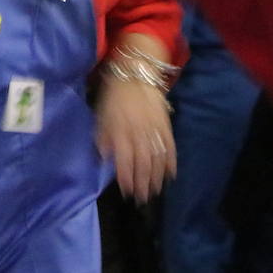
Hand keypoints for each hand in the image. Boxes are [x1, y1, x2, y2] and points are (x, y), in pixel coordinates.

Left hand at [95, 77, 175, 203]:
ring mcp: (154, 130)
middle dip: (142, 183)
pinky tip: (170, 175)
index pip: (124, 160)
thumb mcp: (101, 113)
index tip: (126, 191)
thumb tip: (103, 158)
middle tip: (141, 199)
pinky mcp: (166, 125)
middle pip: (142, 163)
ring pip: (157, 159)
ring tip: (155, 192)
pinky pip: (170, 148)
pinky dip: (171, 163)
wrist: (137, 74)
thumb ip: (102, 137)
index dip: (126, 178)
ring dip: (156, 178)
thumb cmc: (114, 94)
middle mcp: (138, 133)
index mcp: (120, 130)